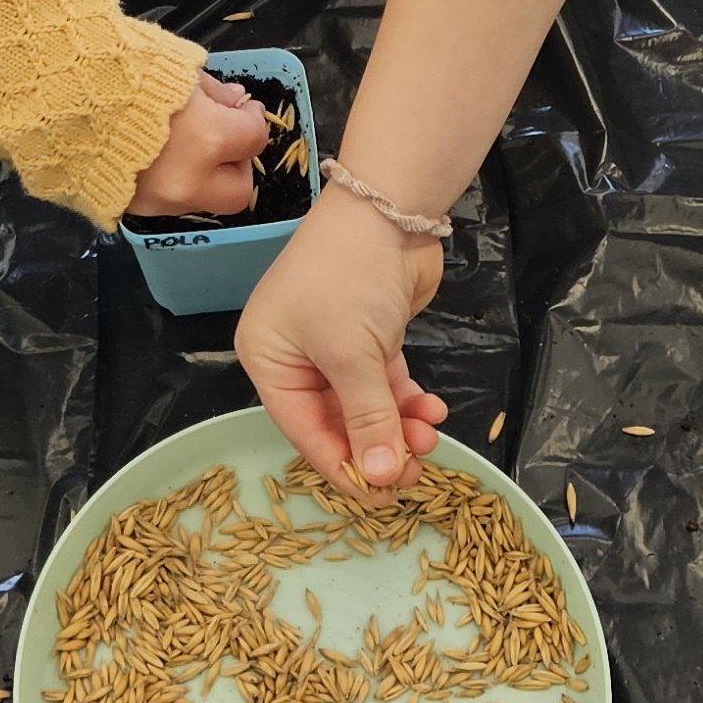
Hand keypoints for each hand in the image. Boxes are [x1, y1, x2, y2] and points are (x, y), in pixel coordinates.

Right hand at [126, 71, 269, 220]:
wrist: (60, 97)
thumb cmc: (123, 73)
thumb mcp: (178, 70)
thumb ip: (214, 92)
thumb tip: (236, 103)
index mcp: (208, 139)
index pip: (254, 139)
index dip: (251, 120)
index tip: (242, 108)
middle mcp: (190, 180)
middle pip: (238, 191)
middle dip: (236, 165)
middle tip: (225, 140)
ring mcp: (160, 201)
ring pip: (201, 201)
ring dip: (203, 177)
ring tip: (184, 147)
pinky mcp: (133, 209)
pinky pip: (167, 203)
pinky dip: (171, 184)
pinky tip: (155, 159)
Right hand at [238, 191, 449, 488]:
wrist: (390, 207)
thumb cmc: (349, 277)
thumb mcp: (352, 354)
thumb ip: (368, 419)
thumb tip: (382, 479)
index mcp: (268, 359)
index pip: (304, 430)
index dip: (343, 466)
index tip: (381, 495)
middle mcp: (296, 355)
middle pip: (337, 421)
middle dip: (378, 445)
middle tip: (417, 470)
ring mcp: (335, 345)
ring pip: (367, 405)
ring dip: (399, 425)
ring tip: (432, 436)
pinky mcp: (371, 335)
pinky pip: (386, 383)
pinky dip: (408, 399)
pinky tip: (433, 409)